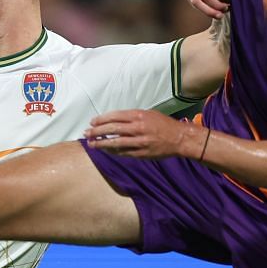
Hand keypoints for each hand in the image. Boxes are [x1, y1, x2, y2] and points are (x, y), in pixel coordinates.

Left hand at [85, 109, 202, 159]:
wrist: (179, 138)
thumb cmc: (163, 124)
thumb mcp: (148, 114)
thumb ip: (131, 117)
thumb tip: (113, 120)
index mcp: (139, 116)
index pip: (114, 116)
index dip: (101, 119)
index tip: (92, 122)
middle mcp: (138, 128)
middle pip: (112, 129)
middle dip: (97, 131)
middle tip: (87, 133)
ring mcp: (139, 141)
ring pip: (115, 143)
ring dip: (101, 143)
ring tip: (92, 144)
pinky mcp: (141, 153)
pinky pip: (123, 152)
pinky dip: (112, 151)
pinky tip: (105, 150)